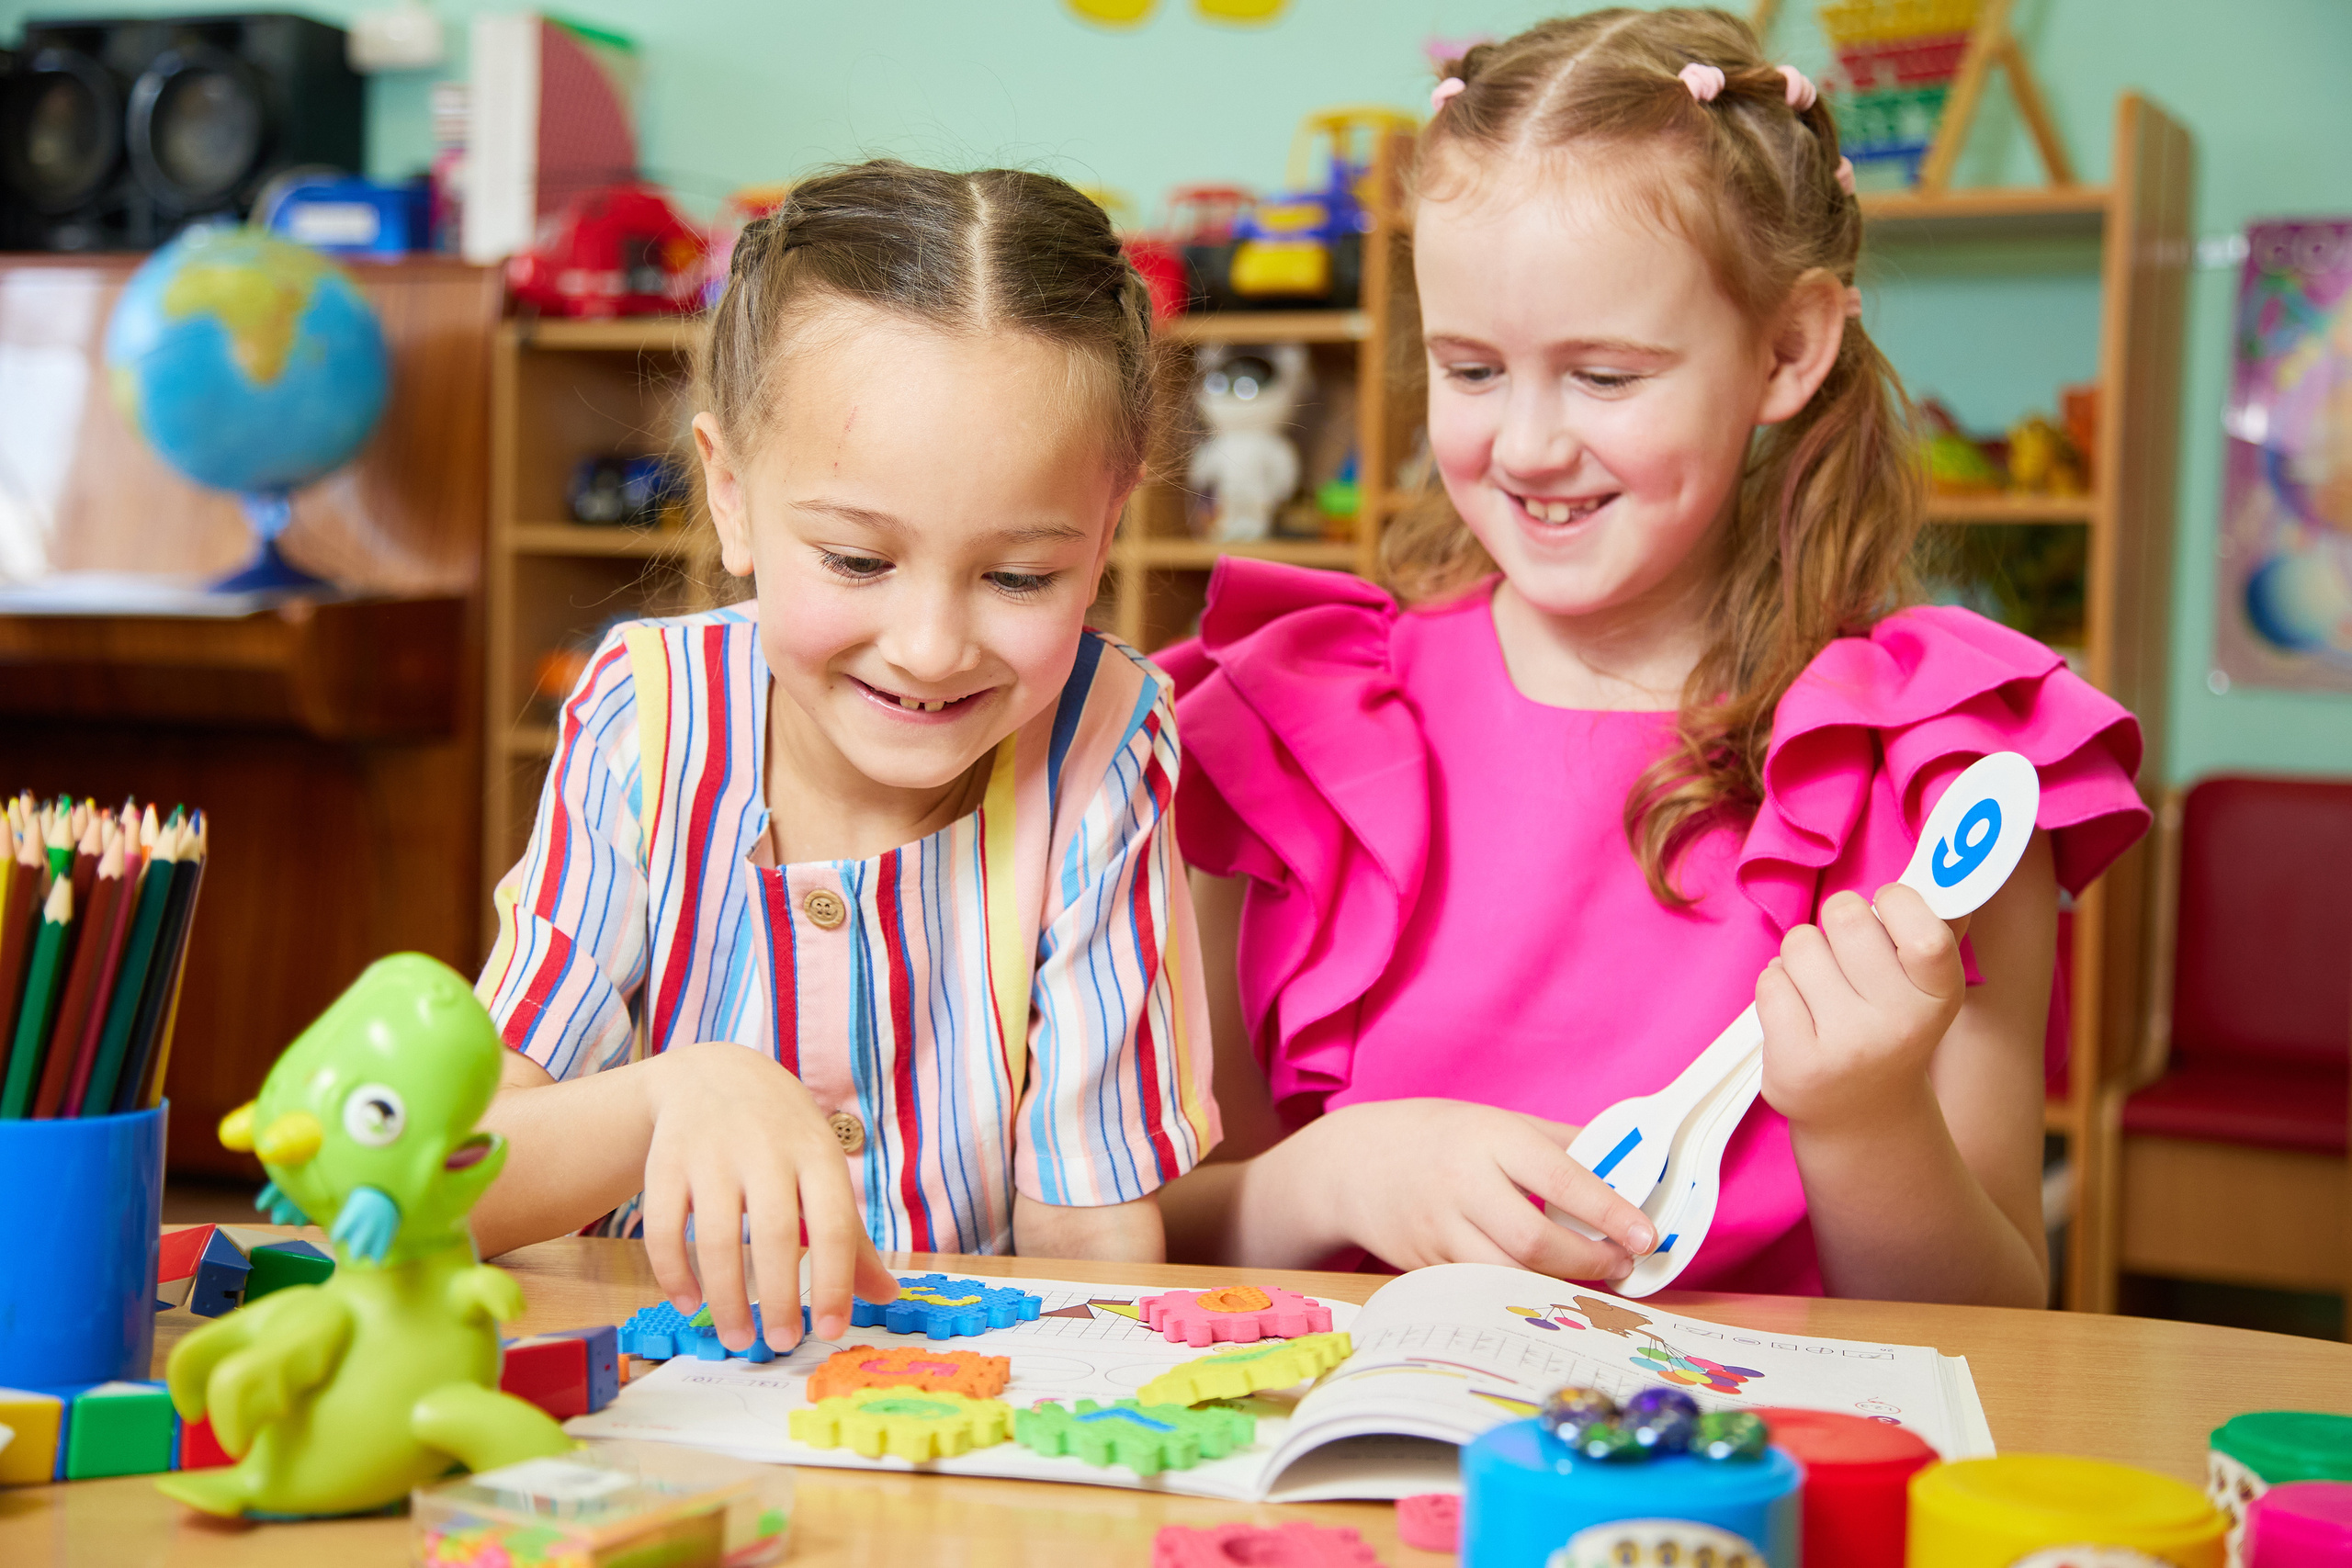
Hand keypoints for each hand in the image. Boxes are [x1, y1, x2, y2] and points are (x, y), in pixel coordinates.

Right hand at [640, 1041, 897, 1351]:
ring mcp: (712, 1154)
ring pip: (717, 1238)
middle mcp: (766, 1149)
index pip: (835, 1224)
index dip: (835, 1282)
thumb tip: (888, 1296)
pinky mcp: (666, 1162)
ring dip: (727, 1298)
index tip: (830, 1330)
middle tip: (783, 1341)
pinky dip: (675, 1274)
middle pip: (775, 1234)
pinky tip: (690, 1303)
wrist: (712, 1074)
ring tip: (739, 1337)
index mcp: (816, 1153)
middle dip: (779, 1297)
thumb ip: (851, 1237)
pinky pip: (665, 1229)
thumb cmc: (782, 1134)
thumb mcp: (823, 1168)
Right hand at [1268, 1099, 1655, 1279]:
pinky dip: (1521, 1292)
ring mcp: (1438, 1231)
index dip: (1609, 1211)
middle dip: (1588, 1261)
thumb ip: (1562, 1144)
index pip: (1560, 1178)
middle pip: (1534, 1241)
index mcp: (1488, 1138)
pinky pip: (1484, 1289)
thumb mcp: (1499, 1122)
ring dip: (1559, 1284)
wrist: (1354, 1164)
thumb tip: (1632, 1172)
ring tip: (1591, 1277)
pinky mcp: (1425, 1267)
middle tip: (1622, 1264)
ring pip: (1509, 1275)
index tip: (1645, 1234)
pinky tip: (1545, 1285)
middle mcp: (1461, 1185)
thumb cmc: (1441, 1138)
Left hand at [1757, 884, 1967, 1131]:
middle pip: (1845, 918)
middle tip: (1846, 960)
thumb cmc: (1890, 1029)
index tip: (1886, 911)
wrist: (1863, 1117)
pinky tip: (1798, 1016)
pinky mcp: (1797, 1065)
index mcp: (1939, 998)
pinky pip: (1769, 981)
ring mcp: (1846, 1048)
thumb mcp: (1925, 988)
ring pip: (1800, 944)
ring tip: (1822, 994)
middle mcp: (1899, 1026)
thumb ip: (1933, 927)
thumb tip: (1948, 859)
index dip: (1895, 902)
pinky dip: (1777, 987)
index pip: (1922, 927)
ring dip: (1802, 958)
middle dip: (1837, 924)